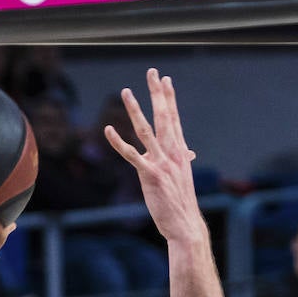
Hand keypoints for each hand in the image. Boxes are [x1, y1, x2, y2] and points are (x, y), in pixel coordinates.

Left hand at [104, 68, 203, 243]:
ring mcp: (161, 163)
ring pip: (146, 130)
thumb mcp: (184, 178)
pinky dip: (118, 142)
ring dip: (135, 109)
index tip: (165, 80)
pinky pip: (131, 155)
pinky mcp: (149, 175)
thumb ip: (182, 161)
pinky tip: (108, 130)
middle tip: (152, 72)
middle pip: (164, 117)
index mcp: (181, 152)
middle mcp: (173, 153)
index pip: (175, 119)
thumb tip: (189, 153)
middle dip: (157, 94)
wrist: (185, 224)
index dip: (169, 99)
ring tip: (127, 91)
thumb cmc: (182, 203)